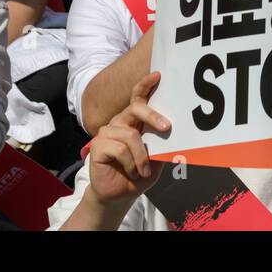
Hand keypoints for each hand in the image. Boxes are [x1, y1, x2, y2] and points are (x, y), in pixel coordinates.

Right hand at [85, 73, 170, 208]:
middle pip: (135, 108)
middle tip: (167, 127)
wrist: (119, 195)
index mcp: (133, 121)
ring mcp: (106, 132)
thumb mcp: (156, 158)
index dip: (145, 85)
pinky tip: (132, 172)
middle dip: (153, 116)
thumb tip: (174, 131)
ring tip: (143, 170)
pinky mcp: (97, 145)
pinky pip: (120, 148)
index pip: (138, 98)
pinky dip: (131, 163)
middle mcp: (119, 122)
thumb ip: (161, 143)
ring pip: (131, 135)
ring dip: (142, 156)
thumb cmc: (138, 174)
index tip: (157, 75)